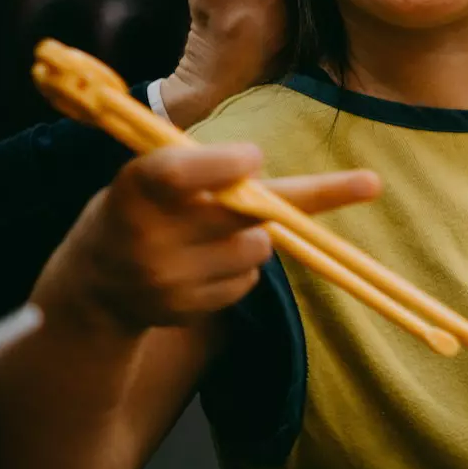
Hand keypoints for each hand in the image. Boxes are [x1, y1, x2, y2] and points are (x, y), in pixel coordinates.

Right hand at [32, 146, 379, 335]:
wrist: (95, 282)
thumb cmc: (143, 208)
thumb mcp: (158, 176)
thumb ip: (210, 171)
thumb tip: (267, 169)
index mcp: (138, 187)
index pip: (179, 174)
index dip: (220, 166)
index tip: (256, 157)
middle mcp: (148, 235)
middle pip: (243, 216)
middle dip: (311, 197)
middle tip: (372, 182)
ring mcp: (165, 279)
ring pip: (256, 249)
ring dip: (256, 237)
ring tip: (215, 235)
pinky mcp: (183, 311)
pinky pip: (246, 283)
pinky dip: (241, 271)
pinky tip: (204, 267)